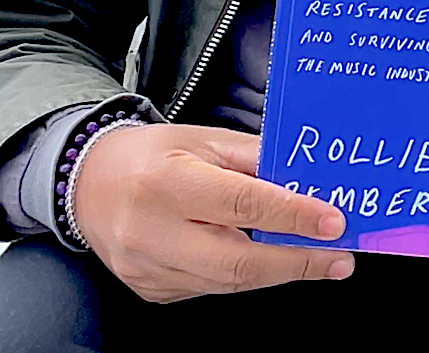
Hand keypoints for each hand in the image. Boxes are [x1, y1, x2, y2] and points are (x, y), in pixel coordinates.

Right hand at [72, 122, 352, 301]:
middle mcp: (153, 231)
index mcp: (168, 181)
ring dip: (277, 271)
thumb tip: (304, 177)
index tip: (334, 221)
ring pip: (226, 282)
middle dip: (296, 261)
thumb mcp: (203, 138)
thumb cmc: (151, 154)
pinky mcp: (150, 290)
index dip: (293, 215)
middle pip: (237, 260)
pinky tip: (266, 261)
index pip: (243, 203)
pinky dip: (243, 275)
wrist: (89, 182)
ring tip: (315, 258)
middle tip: (339, 257)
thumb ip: (254, 157)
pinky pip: (208, 289)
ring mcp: (148, 269)